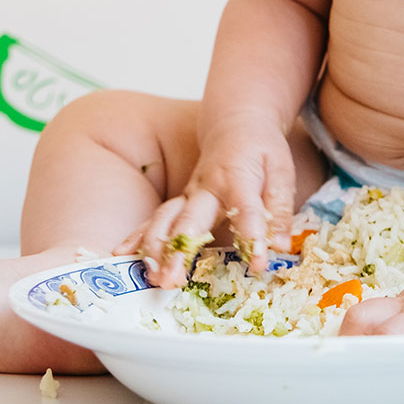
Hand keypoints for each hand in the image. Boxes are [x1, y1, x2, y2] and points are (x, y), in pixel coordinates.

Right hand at [117, 118, 294, 285]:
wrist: (236, 124)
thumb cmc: (262, 151)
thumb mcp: (282, 173)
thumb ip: (280, 209)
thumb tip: (280, 246)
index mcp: (238, 178)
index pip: (246, 210)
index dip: (252, 238)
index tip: (257, 265)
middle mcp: (206, 187)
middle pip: (191, 219)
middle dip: (179, 249)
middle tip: (171, 279)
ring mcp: (188, 194)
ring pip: (164, 219)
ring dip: (154, 248)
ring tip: (152, 276)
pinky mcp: (179, 202)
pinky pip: (153, 219)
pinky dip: (136, 237)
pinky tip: (121, 255)